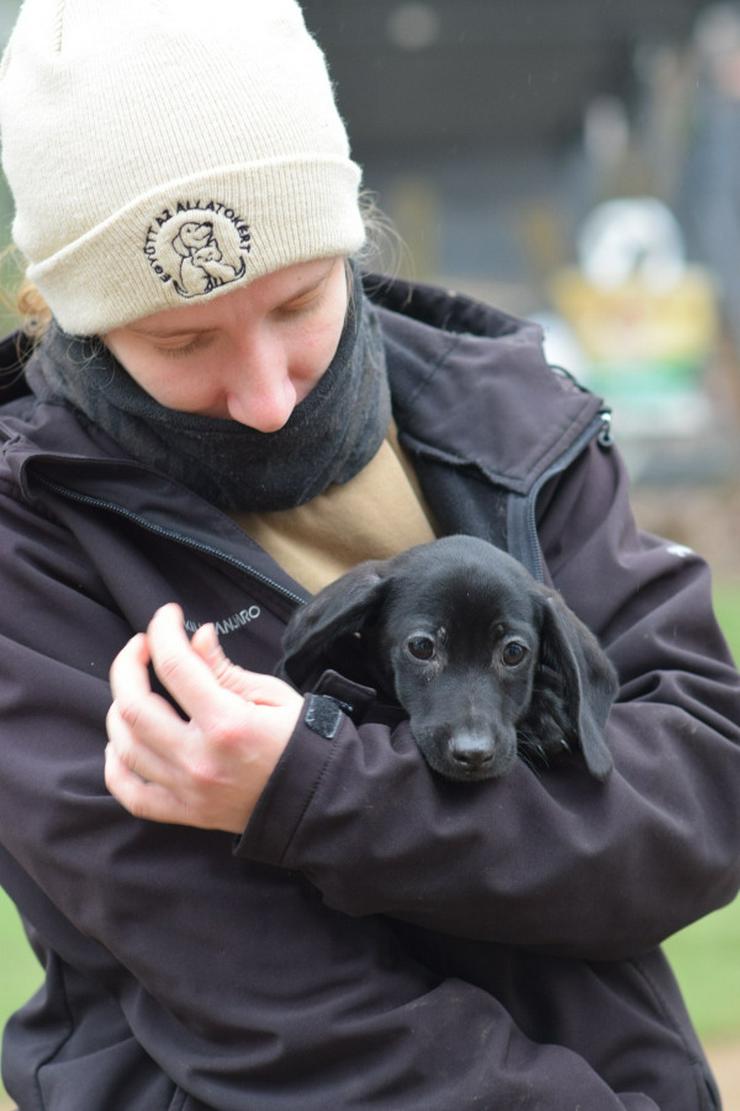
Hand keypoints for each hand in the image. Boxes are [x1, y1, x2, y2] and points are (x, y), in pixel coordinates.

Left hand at [105, 603, 303, 832]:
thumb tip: (196, 637)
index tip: (168, 616)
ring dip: (120, 708)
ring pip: (125, 746)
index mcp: (228, 724)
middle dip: (128, 663)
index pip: (175, 665)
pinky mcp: (186, 812)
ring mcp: (188, 790)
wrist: (320, 800)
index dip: (164, 630)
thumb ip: (226, 669)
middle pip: (133, 705)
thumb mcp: (274, 695)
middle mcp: (200, 759)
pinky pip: (132, 794)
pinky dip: (116, 766)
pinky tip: (122, 743)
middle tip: (142, 645)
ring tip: (135, 689)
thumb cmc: (303, 742)